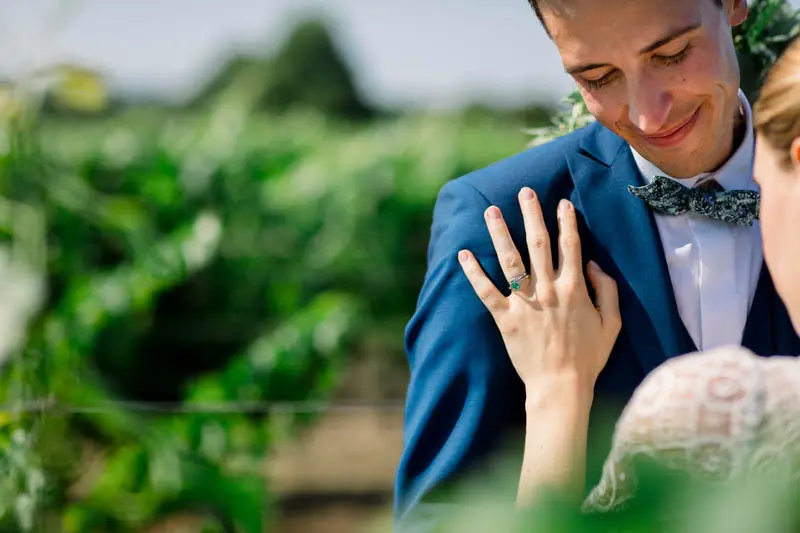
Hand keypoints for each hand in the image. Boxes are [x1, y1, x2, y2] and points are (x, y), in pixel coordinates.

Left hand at [458, 187, 620, 396]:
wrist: (561, 386)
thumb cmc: (588, 357)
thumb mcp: (612, 323)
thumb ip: (607, 290)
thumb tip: (593, 262)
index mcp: (574, 288)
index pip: (570, 246)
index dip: (566, 221)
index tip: (561, 203)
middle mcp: (548, 290)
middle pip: (538, 244)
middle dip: (531, 215)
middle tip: (524, 192)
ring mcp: (525, 303)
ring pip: (510, 261)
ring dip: (500, 233)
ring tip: (491, 211)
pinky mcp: (505, 318)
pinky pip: (486, 292)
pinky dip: (473, 273)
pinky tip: (462, 255)